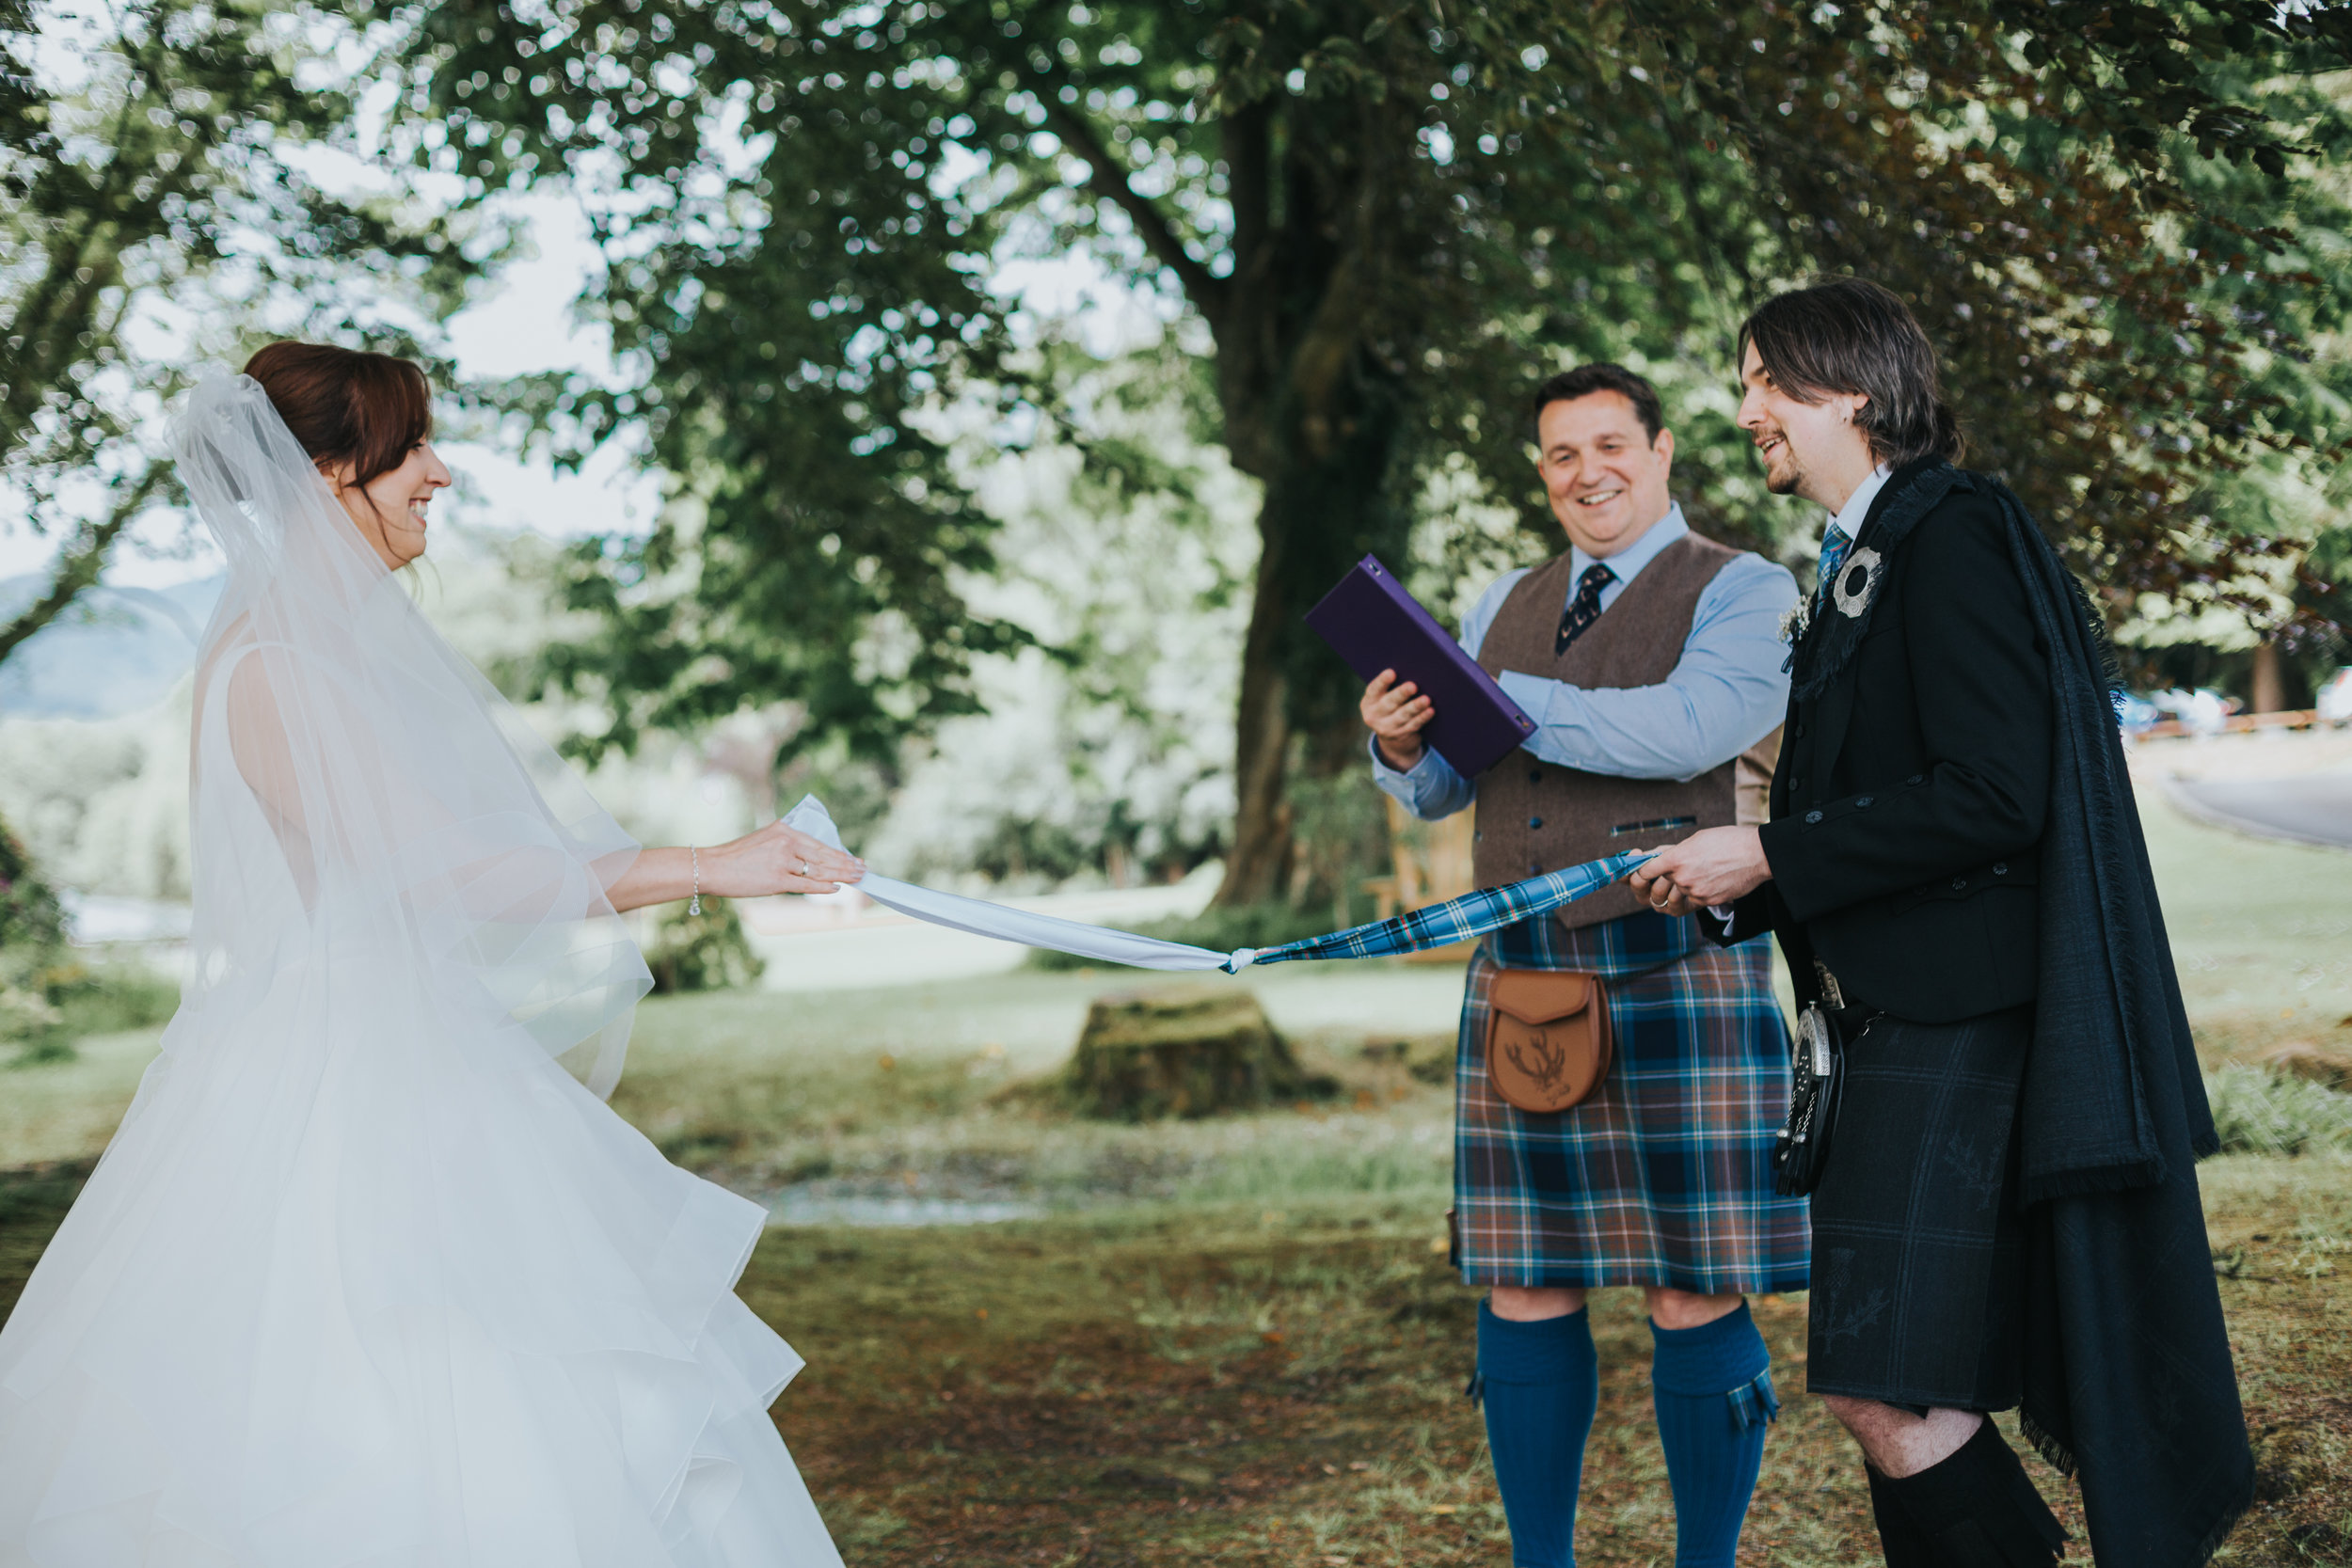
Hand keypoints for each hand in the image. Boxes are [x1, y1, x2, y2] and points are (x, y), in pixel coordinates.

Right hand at [708, 820, 865, 896]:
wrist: (713, 867)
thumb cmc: (738, 856)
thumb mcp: (765, 839)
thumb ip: (788, 844)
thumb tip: (813, 857)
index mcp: (785, 829)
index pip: (819, 843)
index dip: (840, 853)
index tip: (854, 858)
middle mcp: (786, 842)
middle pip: (824, 856)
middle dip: (846, 864)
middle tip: (863, 869)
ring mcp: (782, 861)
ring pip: (818, 870)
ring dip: (840, 875)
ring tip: (856, 878)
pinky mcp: (777, 879)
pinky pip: (806, 884)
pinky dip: (823, 886)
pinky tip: (836, 887)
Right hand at [1361, 668, 1433, 769]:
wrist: (1392, 736)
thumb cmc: (1391, 705)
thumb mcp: (1383, 698)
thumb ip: (1391, 687)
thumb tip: (1412, 669)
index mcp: (1369, 702)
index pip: (1374, 689)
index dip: (1382, 681)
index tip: (1392, 672)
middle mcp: (1374, 716)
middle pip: (1389, 703)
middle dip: (1401, 694)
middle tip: (1413, 686)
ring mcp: (1387, 728)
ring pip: (1402, 715)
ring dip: (1415, 707)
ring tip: (1426, 699)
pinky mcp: (1400, 735)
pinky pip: (1413, 725)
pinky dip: (1422, 718)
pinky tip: (1430, 710)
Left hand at [1624, 826, 1771, 914]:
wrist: (1757, 854)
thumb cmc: (1728, 840)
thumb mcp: (1696, 839)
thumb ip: (1675, 852)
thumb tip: (1657, 858)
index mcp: (1676, 858)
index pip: (1645, 872)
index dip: (1641, 873)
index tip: (1641, 872)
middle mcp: (1682, 877)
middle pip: (1663, 882)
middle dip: (1668, 877)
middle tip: (1681, 868)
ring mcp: (1695, 892)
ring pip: (1679, 892)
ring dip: (1685, 885)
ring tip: (1704, 871)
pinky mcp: (1708, 902)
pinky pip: (1694, 899)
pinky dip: (1700, 891)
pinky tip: (1714, 878)